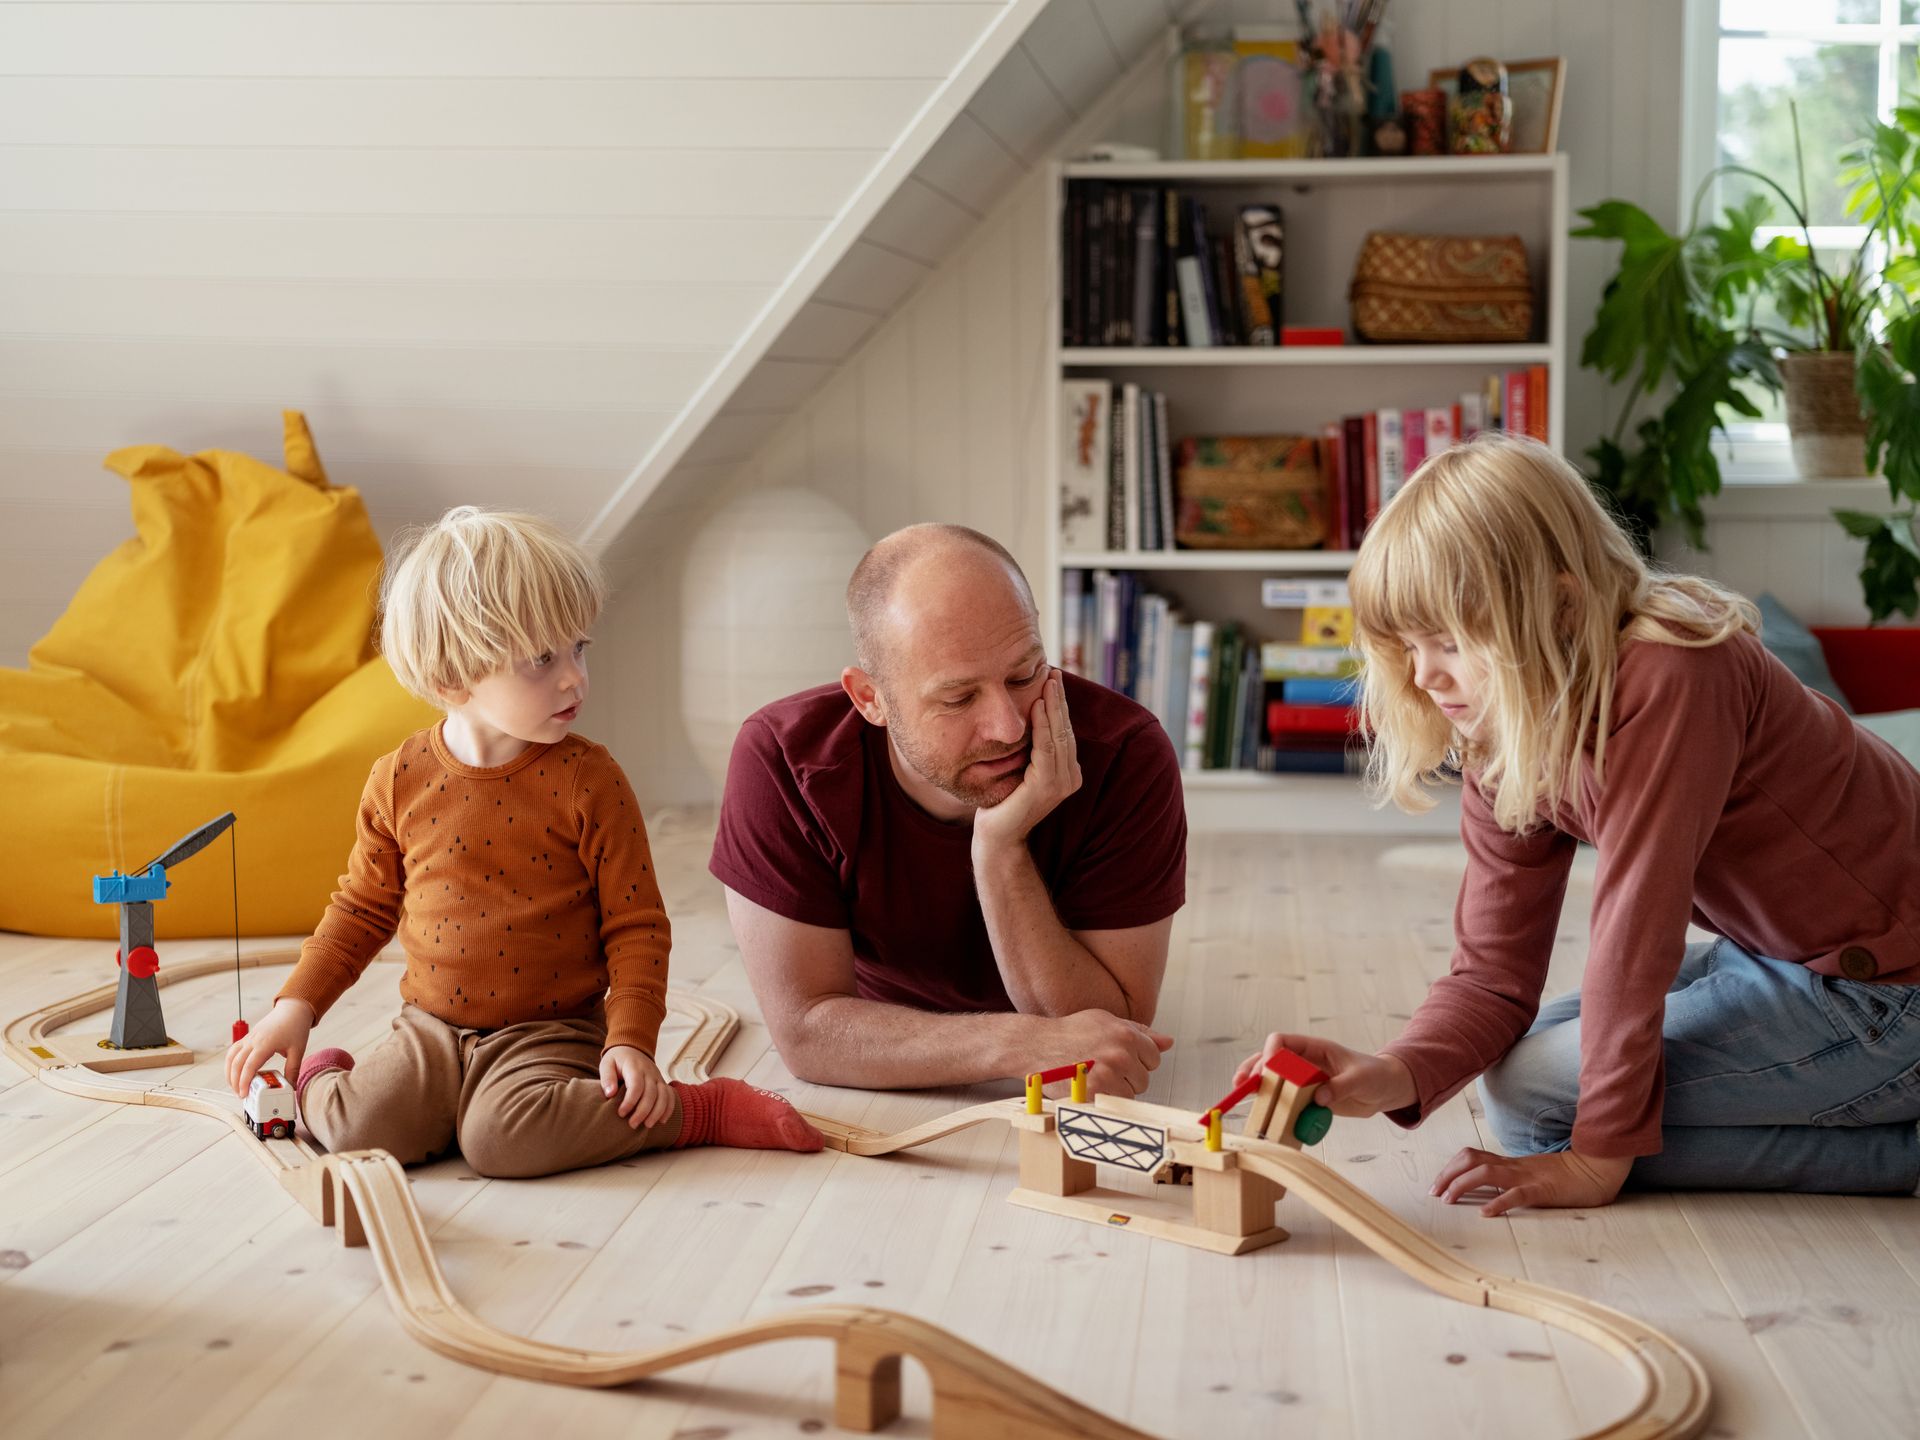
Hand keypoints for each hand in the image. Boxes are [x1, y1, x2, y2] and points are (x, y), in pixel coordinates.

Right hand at [225, 998, 314, 1096]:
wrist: (293, 1010)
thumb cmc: (295, 1027)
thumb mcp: (298, 1050)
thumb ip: (293, 1070)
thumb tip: (291, 1087)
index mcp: (265, 1044)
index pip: (249, 1066)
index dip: (244, 1082)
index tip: (244, 1094)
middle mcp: (253, 1041)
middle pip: (236, 1064)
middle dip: (235, 1082)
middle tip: (241, 1095)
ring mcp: (248, 1038)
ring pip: (231, 1057)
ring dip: (229, 1073)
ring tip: (236, 1087)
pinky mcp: (247, 1037)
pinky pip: (233, 1051)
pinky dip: (230, 1064)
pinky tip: (234, 1073)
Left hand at [601, 1045, 673, 1129]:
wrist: (631, 1048)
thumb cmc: (617, 1060)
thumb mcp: (607, 1064)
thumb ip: (607, 1078)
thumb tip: (610, 1094)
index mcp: (635, 1067)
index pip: (636, 1085)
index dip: (630, 1101)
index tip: (621, 1113)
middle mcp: (649, 1072)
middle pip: (651, 1093)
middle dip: (643, 1111)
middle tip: (632, 1124)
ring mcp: (658, 1077)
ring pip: (664, 1095)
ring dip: (657, 1112)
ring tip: (647, 1125)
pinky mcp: (662, 1083)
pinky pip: (670, 1095)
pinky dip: (669, 1108)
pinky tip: (662, 1120)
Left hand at [972, 670, 1081, 853]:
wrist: (996, 836)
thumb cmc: (1002, 801)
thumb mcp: (1018, 768)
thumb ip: (1029, 749)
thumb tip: (1026, 716)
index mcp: (1067, 772)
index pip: (1064, 732)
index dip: (1059, 706)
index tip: (1052, 680)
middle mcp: (1070, 777)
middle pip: (1065, 729)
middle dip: (1060, 699)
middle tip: (1053, 672)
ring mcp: (1061, 783)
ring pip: (1059, 735)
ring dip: (1054, 706)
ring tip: (1048, 681)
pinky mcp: (1046, 786)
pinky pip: (1046, 748)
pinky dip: (1043, 725)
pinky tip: (1038, 706)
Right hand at [1038, 1008, 1174, 1098]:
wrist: (1036, 1045)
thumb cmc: (1070, 1032)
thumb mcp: (1106, 1021)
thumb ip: (1140, 1031)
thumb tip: (1168, 1042)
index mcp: (1127, 1034)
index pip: (1154, 1058)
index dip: (1137, 1060)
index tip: (1117, 1058)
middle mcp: (1120, 1054)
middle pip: (1144, 1079)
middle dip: (1127, 1077)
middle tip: (1101, 1067)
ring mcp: (1108, 1075)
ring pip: (1130, 1095)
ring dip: (1115, 1090)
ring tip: (1093, 1076)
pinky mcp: (1095, 1094)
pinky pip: (1113, 1105)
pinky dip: (1102, 1100)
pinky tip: (1088, 1086)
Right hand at [1232, 1032, 1416, 1117]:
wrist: (1385, 1090)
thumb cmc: (1375, 1075)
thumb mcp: (1361, 1079)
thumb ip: (1340, 1087)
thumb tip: (1319, 1099)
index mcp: (1315, 1048)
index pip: (1283, 1041)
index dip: (1271, 1052)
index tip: (1268, 1068)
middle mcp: (1305, 1062)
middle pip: (1270, 1059)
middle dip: (1255, 1069)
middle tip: (1244, 1084)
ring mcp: (1304, 1080)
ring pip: (1272, 1078)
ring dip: (1256, 1084)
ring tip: (1241, 1091)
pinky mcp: (1307, 1097)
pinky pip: (1284, 1098)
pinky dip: (1271, 1102)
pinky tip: (1261, 1108)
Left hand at [1431, 1148, 1632, 1216]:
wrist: (1596, 1169)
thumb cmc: (1565, 1176)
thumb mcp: (1531, 1174)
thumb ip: (1511, 1178)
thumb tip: (1487, 1191)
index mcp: (1510, 1163)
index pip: (1471, 1156)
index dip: (1451, 1167)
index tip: (1437, 1184)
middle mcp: (1513, 1166)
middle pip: (1470, 1160)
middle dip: (1448, 1175)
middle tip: (1434, 1193)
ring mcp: (1527, 1176)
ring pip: (1486, 1173)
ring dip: (1462, 1185)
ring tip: (1448, 1199)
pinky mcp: (1542, 1190)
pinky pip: (1516, 1194)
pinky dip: (1498, 1202)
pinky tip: (1485, 1212)